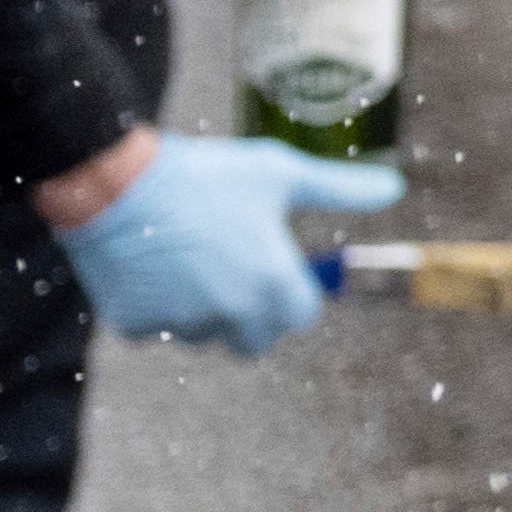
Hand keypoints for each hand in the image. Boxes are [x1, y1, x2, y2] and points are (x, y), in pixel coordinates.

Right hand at [58, 129, 401, 351]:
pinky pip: (156, 327)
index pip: (300, 316)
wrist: (117, 182)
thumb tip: (394, 188)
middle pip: (254, 339)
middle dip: (250, 315)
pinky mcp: (136, 325)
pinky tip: (150, 265)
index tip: (276, 269)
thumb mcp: (281, 173)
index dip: (292, 294)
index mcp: (272, 283)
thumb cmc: (206, 174)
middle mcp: (231, 312)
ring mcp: (182, 322)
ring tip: (187, 257)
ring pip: (203, 333)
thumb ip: (341, 189)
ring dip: (201, 309)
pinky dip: (155, 306)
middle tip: (232, 270)